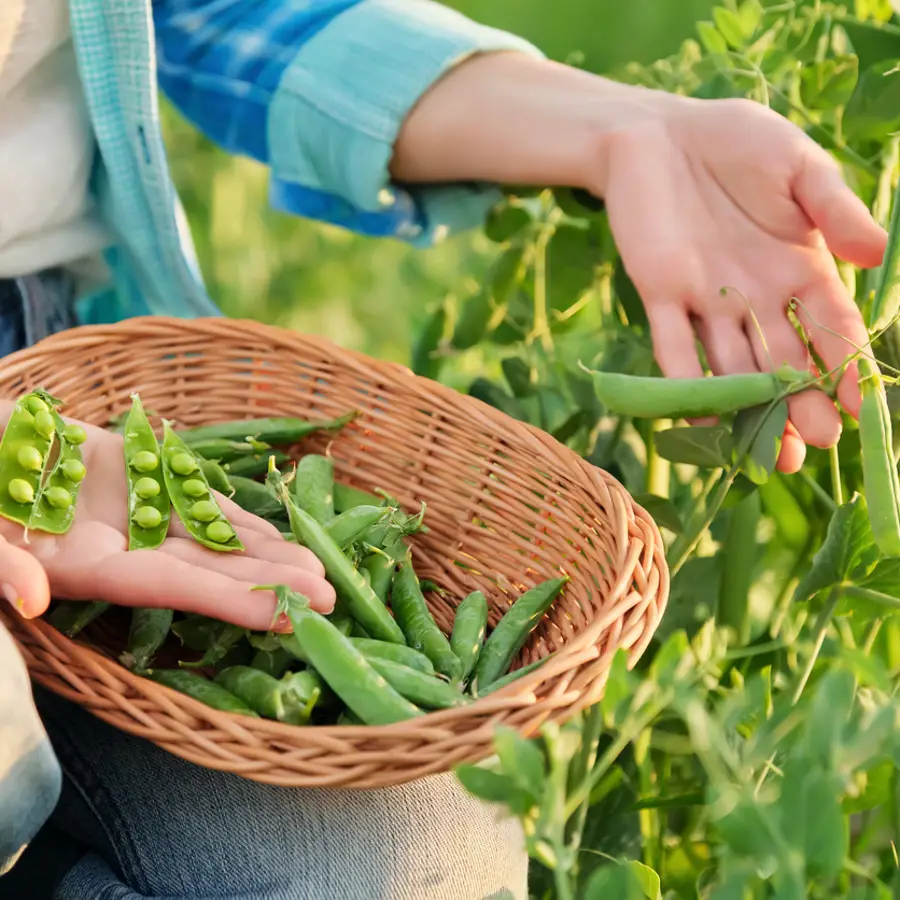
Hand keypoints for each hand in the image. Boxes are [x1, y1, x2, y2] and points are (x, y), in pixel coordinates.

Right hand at [0, 406, 335, 626]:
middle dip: (268, 586)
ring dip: (265, 554)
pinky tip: (278, 530)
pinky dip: (237, 514)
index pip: (171, 589)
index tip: (290, 615)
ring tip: (321, 569)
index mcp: (84, 567)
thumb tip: (28, 597)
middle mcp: (120, 547)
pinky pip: (196, 497)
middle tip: (334, 601)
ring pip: (212, 537)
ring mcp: (133, 513)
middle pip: (207, 571)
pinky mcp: (137, 475)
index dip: (231, 602)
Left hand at [598, 96, 886, 471]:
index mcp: (798, 266)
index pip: (830, 325)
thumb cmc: (735, 140)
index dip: (845, 365)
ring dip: (750, 409)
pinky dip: (685, 384)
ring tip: (770, 455)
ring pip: (732, 366)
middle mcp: (756, 295)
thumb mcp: (797, 166)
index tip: (858, 409)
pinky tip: (702, 424)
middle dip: (799, 403)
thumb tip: (875, 255)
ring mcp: (706, 300)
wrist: (656, 132)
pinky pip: (673, 348)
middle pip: (782, 360)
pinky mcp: (659, 296)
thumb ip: (833, 208)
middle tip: (815, 447)